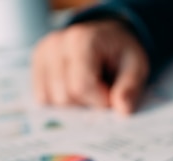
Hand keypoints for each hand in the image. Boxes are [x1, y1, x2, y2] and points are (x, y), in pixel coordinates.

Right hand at [32, 19, 149, 114]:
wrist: (107, 39)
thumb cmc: (121, 53)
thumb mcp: (137, 66)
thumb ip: (130, 88)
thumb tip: (122, 111)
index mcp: (81, 40)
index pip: (81, 86)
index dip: (100, 101)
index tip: (114, 96)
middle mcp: (55, 45)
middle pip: (64, 97)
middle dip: (88, 103)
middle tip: (103, 90)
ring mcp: (42, 56)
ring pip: (52, 101)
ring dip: (75, 104)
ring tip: (90, 87)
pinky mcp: (36, 67)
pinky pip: (43, 99)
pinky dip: (63, 102)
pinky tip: (76, 89)